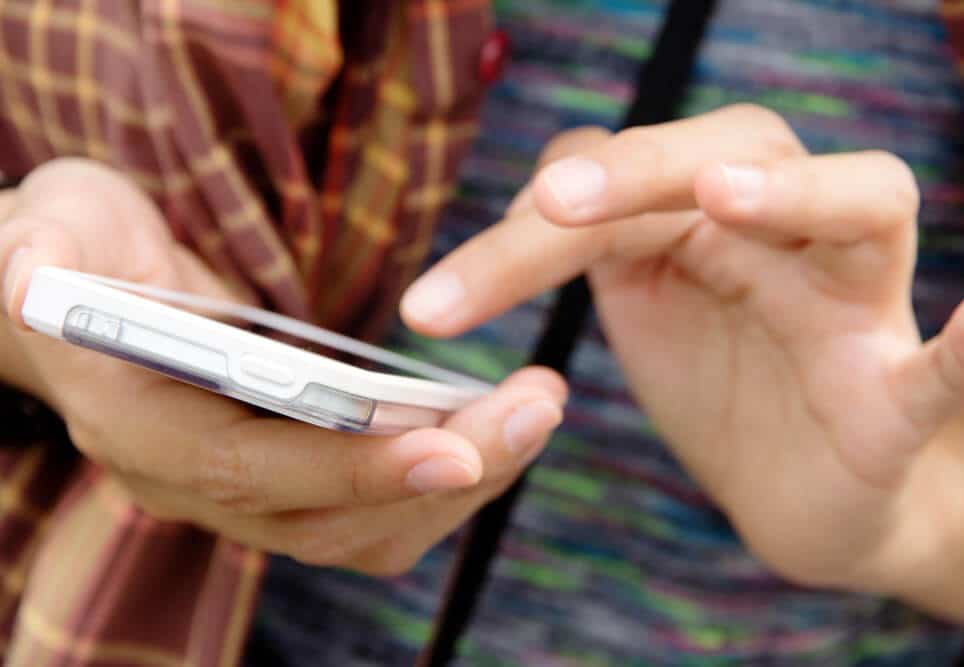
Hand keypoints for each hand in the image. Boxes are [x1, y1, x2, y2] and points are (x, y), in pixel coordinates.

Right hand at [1, 158, 565, 574]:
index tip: (454, 447)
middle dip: (446, 473)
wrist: (91, 293)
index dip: (350, 467)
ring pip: (368, 528)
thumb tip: (31, 278)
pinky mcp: (290, 475)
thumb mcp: (51, 224)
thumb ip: (36, 251)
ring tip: (537, 408)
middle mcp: (197, 482)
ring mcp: (249, 489)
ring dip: (465, 479)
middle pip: (333, 517)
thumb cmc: (75, 250)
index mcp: (142, 427)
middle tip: (538, 408)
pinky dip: (447, 474)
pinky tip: (499, 423)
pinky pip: (378, 507)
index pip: (251, 471)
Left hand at [399, 104, 963, 589]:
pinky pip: (947, 364)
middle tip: (554, 202)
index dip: (519, 240)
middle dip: (638, 173)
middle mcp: (787, 237)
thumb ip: (588, 244)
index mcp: (711, 216)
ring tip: (727, 195)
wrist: (795, 489)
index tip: (435, 305)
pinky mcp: (894, 395)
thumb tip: (520, 201)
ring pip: (860, 209)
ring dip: (796, 194)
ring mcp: (852, 309)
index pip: (616, 189)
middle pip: (731, 158)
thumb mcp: (640, 302)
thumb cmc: (720, 383)